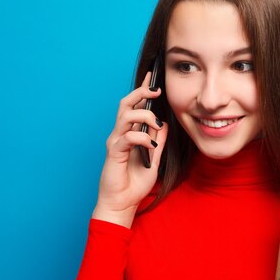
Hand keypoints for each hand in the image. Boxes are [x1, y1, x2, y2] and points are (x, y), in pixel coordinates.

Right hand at [92, 72, 167, 227]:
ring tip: (157, 122)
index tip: (151, 75)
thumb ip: (158, 141)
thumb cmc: (135, 183)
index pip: (134, 107)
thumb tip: (165, 124)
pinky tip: (152, 145)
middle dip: (140, 93)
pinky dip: (142, 137)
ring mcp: (116, 142)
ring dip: (144, 115)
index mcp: (129, 134)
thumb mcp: (154, 159)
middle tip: (156, 89)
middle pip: (126, 104)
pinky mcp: (114, 153)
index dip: (142, 90)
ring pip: (126, 116)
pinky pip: (128, 137)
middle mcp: (120, 134)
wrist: (122, 203)